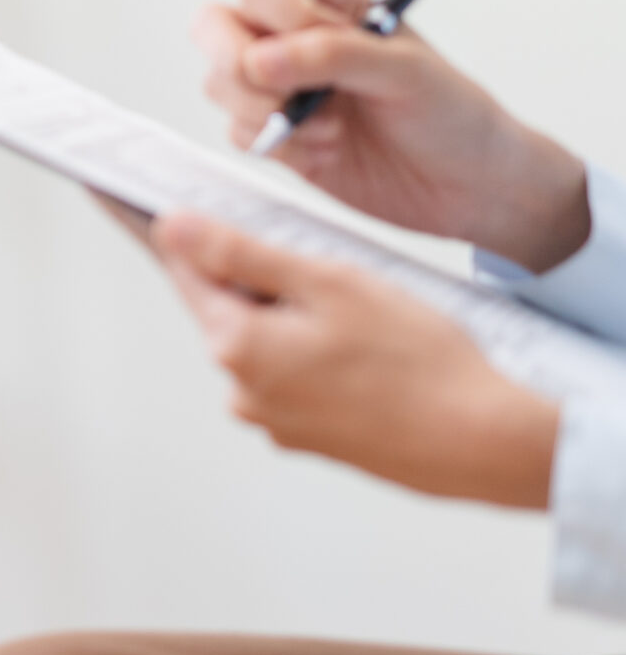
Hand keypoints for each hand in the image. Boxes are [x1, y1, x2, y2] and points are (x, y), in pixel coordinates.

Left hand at [152, 212, 558, 507]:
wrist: (483, 442)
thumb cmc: (415, 359)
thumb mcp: (328, 283)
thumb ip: (242, 253)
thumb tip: (171, 226)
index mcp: (236, 347)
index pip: (189, 275)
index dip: (197, 238)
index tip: (201, 211)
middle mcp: (242, 392)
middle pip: (230, 311)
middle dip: (265, 282)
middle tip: (326, 267)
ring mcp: (275, 421)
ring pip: (267, 346)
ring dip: (297, 322)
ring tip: (362, 318)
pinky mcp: (309, 439)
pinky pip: (296, 380)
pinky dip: (320, 358)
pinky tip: (369, 353)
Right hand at [195, 0, 586, 269]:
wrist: (471, 187)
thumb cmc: (453, 115)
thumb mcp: (406, 72)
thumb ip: (333, 55)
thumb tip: (260, 59)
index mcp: (331, 6)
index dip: (273, 16)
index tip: (312, 48)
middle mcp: (295, 42)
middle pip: (216, 27)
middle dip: (237, 65)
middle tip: (281, 96)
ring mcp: (281, 90)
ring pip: (219, 83)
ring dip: (263, 112)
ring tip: (327, 129)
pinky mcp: (277, 138)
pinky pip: (237, 132)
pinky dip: (276, 147)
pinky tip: (325, 152)